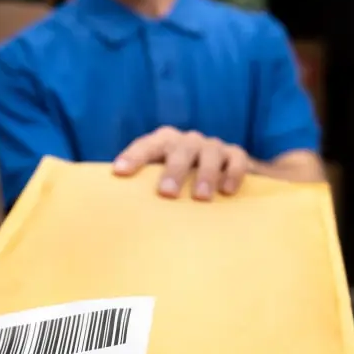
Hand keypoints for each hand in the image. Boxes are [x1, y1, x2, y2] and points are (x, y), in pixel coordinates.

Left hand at [112, 127, 251, 200]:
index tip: (120, 172)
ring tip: (201, 198)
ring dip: (205, 175)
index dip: (133, 157)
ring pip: (209, 154)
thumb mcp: (160, 178)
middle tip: (167, 194)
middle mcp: (187, 141)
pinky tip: (227, 191)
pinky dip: (233, 173)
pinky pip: (236, 159)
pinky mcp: (235, 154)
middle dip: (173, 171)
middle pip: (179, 151)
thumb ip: (142, 187)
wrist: (222, 168)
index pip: (146, 146)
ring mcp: (212, 146)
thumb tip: (117, 212)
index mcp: (163, 142)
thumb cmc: (179, 180)